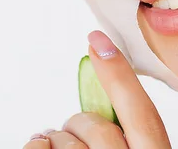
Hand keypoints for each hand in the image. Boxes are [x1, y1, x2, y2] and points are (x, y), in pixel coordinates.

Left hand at [23, 30, 170, 147]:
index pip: (142, 115)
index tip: (97, 39)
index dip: (119, 74)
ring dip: (58, 142)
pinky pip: (37, 148)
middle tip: (81, 143)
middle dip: (81, 126)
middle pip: (96, 125)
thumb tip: (100, 111)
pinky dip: (35, 146)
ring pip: (64, 138)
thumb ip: (128, 136)